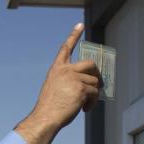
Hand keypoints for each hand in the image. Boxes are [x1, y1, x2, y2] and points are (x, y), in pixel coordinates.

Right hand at [15, 23, 100, 143]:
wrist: (45, 118)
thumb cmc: (49, 108)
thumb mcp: (55, 88)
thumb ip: (69, 81)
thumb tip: (90, 85)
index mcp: (57, 69)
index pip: (65, 48)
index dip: (73, 35)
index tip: (79, 25)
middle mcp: (65, 70)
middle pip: (90, 64)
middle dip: (97, 74)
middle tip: (98, 85)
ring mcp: (74, 78)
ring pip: (94, 82)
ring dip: (93, 94)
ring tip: (85, 105)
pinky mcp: (81, 88)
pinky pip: (95, 93)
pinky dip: (92, 103)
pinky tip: (85, 109)